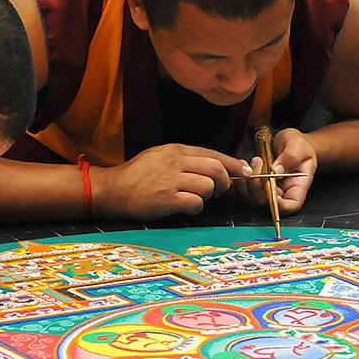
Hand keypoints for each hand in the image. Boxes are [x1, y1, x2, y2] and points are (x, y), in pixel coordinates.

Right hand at [98, 144, 248, 219]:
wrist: (113, 189)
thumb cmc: (138, 175)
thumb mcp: (161, 156)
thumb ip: (185, 158)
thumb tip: (214, 165)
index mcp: (176, 150)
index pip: (212, 153)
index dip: (233, 163)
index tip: (245, 170)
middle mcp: (175, 162)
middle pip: (216, 168)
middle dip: (225, 181)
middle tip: (221, 190)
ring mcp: (171, 181)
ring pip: (208, 186)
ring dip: (208, 196)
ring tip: (196, 198)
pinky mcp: (167, 199)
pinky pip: (195, 203)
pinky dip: (196, 208)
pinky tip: (187, 208)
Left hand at [234, 128, 319, 216]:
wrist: (288, 141)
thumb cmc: (299, 146)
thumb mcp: (298, 146)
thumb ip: (290, 158)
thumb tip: (277, 171)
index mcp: (297, 188)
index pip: (290, 206)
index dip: (279, 204)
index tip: (271, 187)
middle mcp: (281, 193)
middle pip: (266, 203)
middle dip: (257, 186)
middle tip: (258, 163)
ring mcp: (266, 191)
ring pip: (251, 199)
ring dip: (246, 183)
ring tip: (252, 161)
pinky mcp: (254, 186)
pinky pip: (241, 192)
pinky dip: (237, 182)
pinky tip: (241, 166)